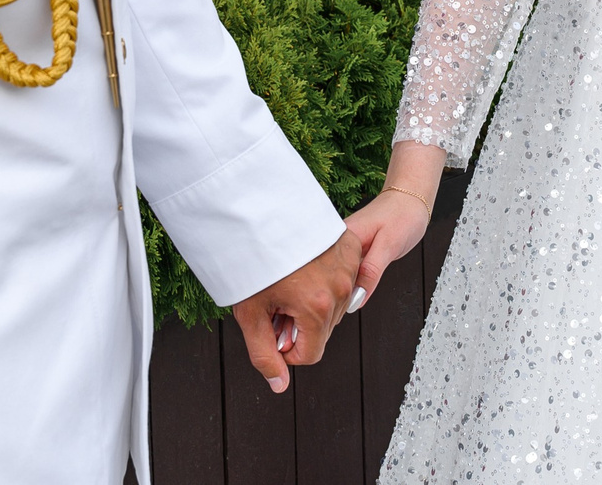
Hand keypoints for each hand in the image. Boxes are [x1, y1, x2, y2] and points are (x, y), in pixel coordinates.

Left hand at [230, 229, 358, 393]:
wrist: (260, 216)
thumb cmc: (253, 264)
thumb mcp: (251, 313)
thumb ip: (264, 354)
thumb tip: (279, 386)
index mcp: (316, 308)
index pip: (310, 354)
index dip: (287, 350)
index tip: (272, 329)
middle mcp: (339, 289)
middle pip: (322, 331)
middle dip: (299, 326)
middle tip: (277, 301)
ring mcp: (349, 267)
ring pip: (334, 308)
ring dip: (314, 305)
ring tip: (290, 283)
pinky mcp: (351, 249)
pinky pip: (344, 280)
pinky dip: (327, 280)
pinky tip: (305, 268)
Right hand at [342, 141, 445, 311]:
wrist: (411, 199)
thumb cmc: (402, 215)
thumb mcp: (389, 245)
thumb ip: (371, 271)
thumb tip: (356, 299)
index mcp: (341, 236)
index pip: (324, 270)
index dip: (325, 293)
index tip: (326, 314)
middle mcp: (337, 241)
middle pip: (325, 274)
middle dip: (329, 296)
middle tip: (331, 318)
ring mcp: (343, 246)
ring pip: (335, 274)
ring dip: (337, 291)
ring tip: (334, 311)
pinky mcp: (351, 251)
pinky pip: (345, 271)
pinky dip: (347, 284)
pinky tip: (348, 296)